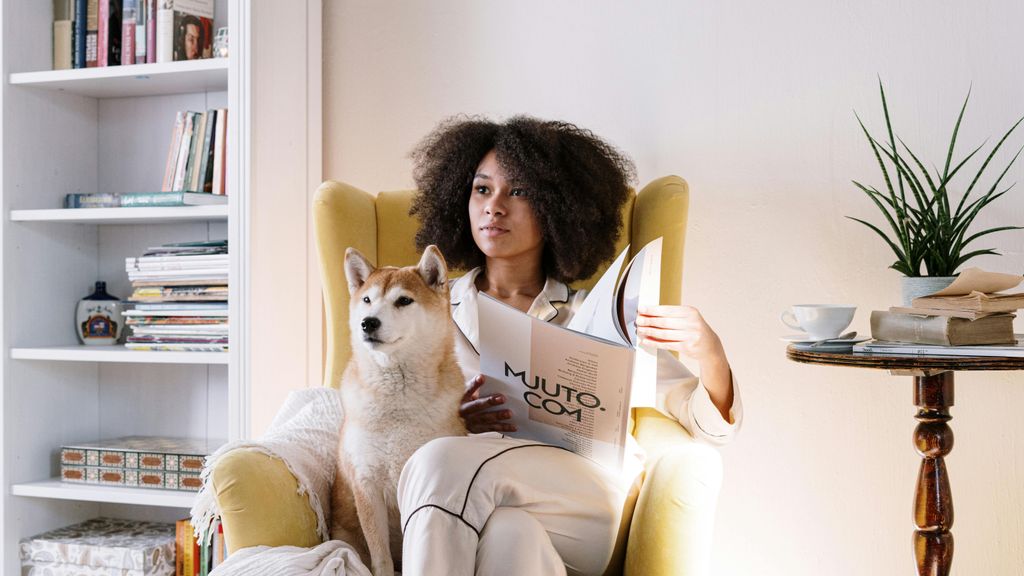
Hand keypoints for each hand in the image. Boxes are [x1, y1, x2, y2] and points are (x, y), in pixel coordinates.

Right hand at [459, 375, 516, 433]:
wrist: (454, 420)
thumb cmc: (463, 402)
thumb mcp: (465, 393)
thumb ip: (473, 386)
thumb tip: (482, 377)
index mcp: (461, 399)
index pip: (467, 390)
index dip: (474, 384)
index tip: (482, 377)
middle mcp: (465, 411)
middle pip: (478, 406)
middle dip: (490, 402)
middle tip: (503, 398)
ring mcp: (471, 422)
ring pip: (486, 419)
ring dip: (498, 416)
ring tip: (509, 413)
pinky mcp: (478, 429)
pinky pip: (492, 428)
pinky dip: (503, 428)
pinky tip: (513, 426)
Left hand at [637, 305, 734, 419]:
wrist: (710, 345)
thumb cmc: (694, 329)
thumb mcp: (687, 318)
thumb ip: (671, 315)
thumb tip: (649, 313)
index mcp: (690, 312)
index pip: (667, 310)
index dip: (652, 310)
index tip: (641, 309)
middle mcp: (691, 322)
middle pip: (664, 322)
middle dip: (648, 321)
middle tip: (638, 320)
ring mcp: (690, 335)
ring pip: (664, 333)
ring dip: (650, 332)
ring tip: (640, 330)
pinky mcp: (687, 347)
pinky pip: (667, 344)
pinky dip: (655, 343)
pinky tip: (647, 341)